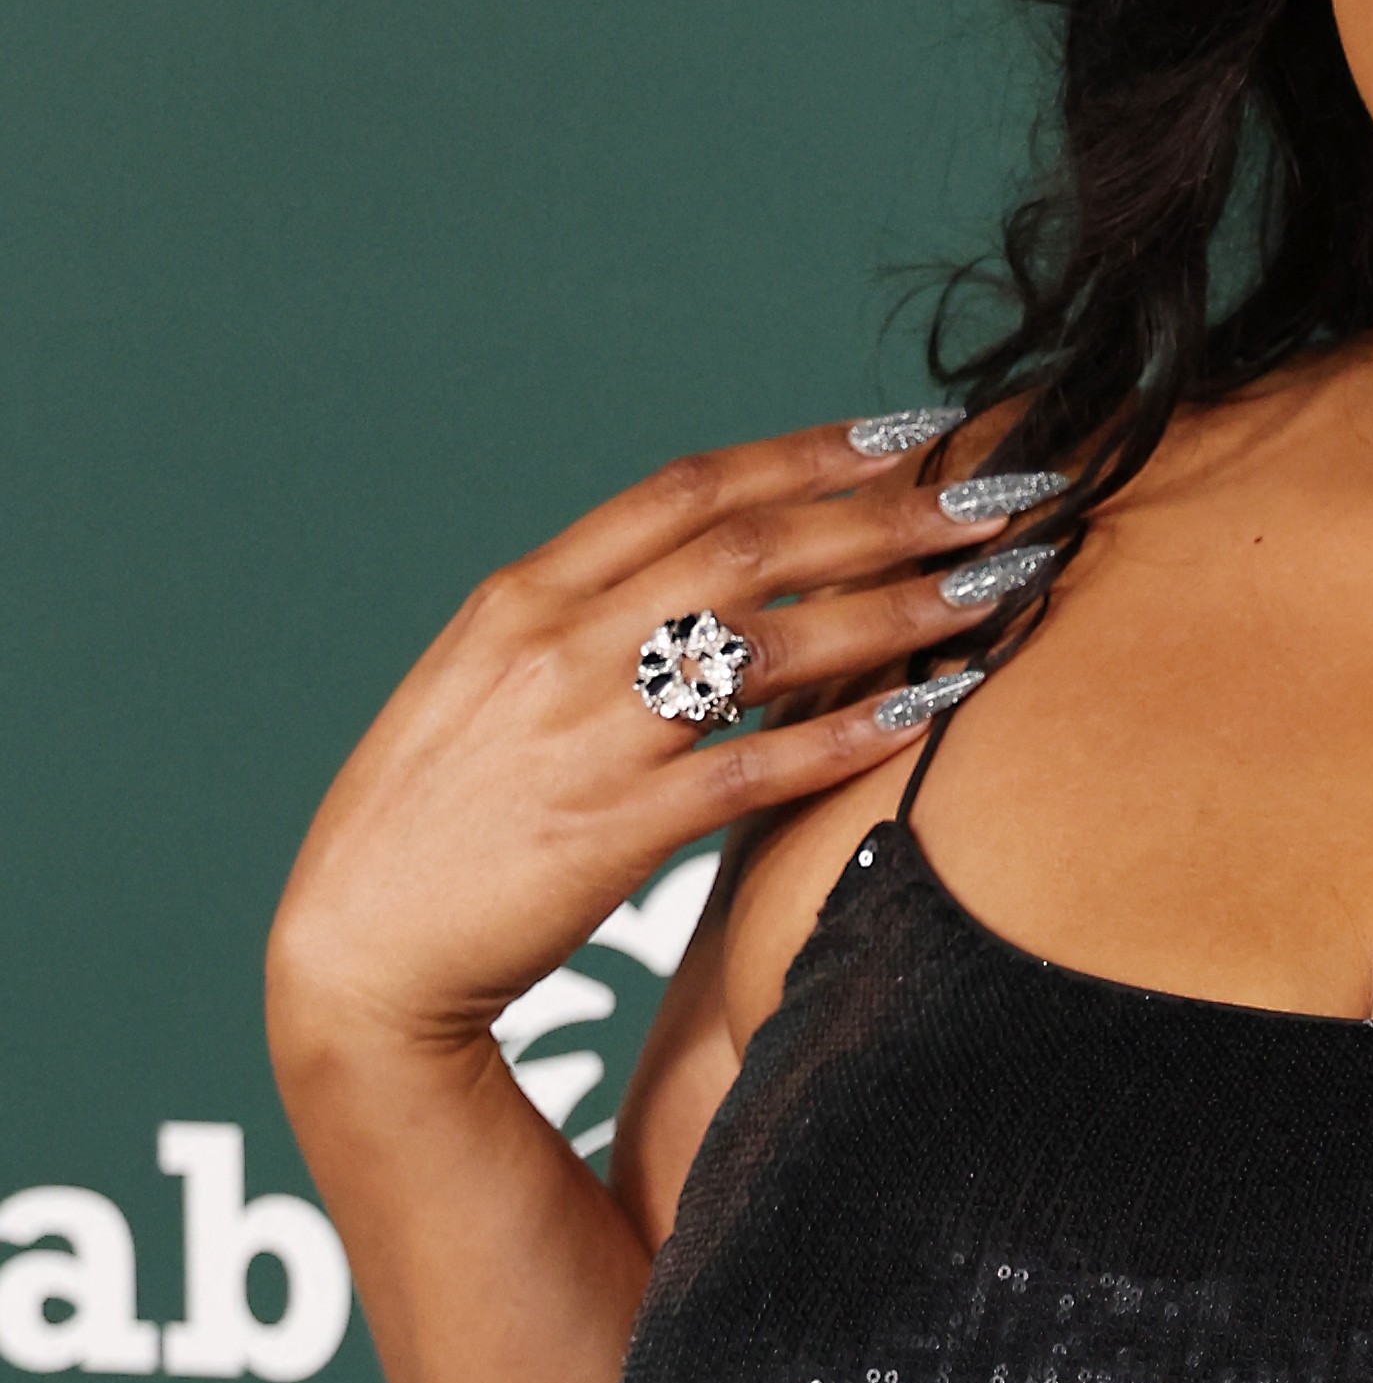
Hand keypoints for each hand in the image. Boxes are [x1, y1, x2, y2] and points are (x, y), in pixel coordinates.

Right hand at [268, 418, 1062, 1070]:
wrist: (360, 950)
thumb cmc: (441, 815)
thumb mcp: (493, 681)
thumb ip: (592, 619)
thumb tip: (712, 577)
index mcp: (526, 595)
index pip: (689, 489)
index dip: (811, 453)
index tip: (916, 432)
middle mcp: (558, 645)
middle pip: (753, 547)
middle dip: (891, 514)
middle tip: (1002, 494)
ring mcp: (587, 734)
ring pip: (771, 644)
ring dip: (899, 609)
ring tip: (1002, 586)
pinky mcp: (614, 831)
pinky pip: (755, 770)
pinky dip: (847, 737)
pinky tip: (930, 711)